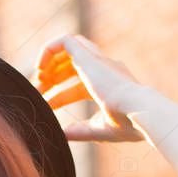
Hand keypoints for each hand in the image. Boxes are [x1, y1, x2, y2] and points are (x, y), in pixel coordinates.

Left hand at [32, 33, 146, 142]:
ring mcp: (98, 60)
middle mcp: (104, 69)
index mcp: (108, 86)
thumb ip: (80, 131)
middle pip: (74, 64)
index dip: (60, 96)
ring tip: (39, 78)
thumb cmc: (126, 124)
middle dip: (53, 77)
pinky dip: (49, 50)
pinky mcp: (88, 56)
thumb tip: (62, 136)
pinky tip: (40, 68)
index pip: (80, 85)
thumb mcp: (99, 129)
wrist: (138, 111)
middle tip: (39, 92)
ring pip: (71, 47)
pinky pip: (65, 41)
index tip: (47, 108)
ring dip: (51, 62)